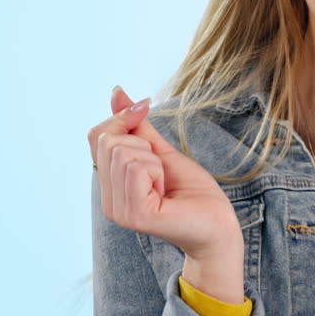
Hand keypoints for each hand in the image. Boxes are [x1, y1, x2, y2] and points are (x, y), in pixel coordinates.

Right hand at [88, 87, 242, 261]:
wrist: (218, 223)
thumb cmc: (192, 191)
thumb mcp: (161, 150)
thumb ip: (137, 125)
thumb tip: (117, 92)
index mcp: (110, 185)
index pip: (96, 136)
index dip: (122, 119)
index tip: (146, 117)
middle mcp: (108, 201)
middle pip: (109, 141)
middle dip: (144, 146)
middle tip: (162, 172)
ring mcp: (118, 211)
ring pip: (124, 154)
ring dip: (154, 161)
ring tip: (165, 184)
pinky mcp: (134, 215)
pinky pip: (137, 169)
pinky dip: (158, 171)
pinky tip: (165, 192)